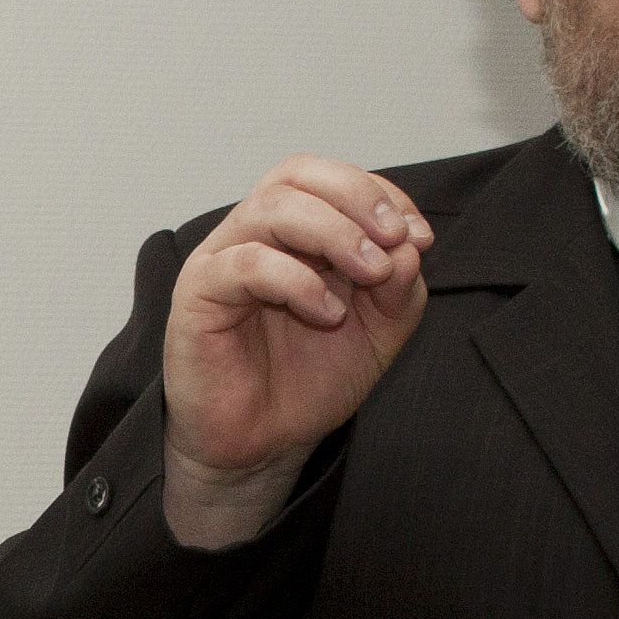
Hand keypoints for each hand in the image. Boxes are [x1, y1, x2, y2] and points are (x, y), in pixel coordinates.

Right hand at [161, 159, 431, 547]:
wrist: (261, 445)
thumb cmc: (307, 382)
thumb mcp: (378, 334)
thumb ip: (400, 291)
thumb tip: (410, 247)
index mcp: (292, 232)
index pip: (330, 178)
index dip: (379, 194)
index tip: (418, 236)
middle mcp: (253, 234)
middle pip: (296, 174)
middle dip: (357, 198)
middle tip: (395, 240)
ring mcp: (222, 260)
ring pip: (272, 207)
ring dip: (335, 233)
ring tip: (371, 274)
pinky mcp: (199, 294)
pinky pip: (246, 264)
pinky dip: (298, 281)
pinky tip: (328, 314)